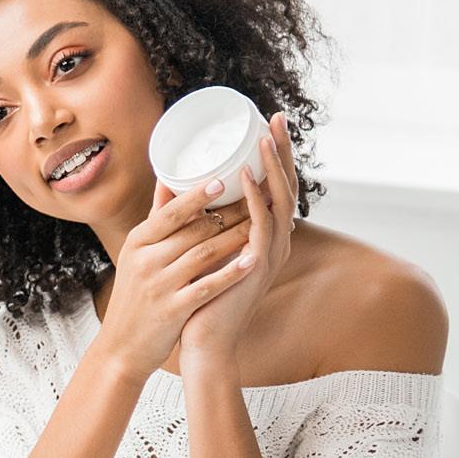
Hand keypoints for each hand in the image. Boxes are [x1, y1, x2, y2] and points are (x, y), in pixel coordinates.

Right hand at [89, 173, 256, 384]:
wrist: (122, 346)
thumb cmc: (135, 296)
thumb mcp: (136, 255)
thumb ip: (156, 220)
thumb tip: (166, 179)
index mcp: (137, 243)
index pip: (169, 213)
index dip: (196, 196)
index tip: (222, 180)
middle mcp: (145, 261)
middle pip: (193, 231)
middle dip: (229, 213)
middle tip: (256, 198)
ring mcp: (159, 286)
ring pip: (204, 254)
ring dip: (236, 237)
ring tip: (261, 223)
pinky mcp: (173, 310)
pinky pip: (207, 286)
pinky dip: (231, 272)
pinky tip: (252, 260)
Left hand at [179, 110, 297, 365]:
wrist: (203, 340)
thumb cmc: (201, 294)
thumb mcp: (199, 246)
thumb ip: (192, 217)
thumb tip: (170, 183)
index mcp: (265, 235)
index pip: (278, 186)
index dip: (278, 154)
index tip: (271, 121)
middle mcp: (275, 241)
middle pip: (288, 186)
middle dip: (284, 150)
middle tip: (278, 117)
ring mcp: (269, 254)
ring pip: (280, 201)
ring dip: (273, 168)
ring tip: (265, 137)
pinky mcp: (255, 267)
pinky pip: (260, 228)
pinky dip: (254, 201)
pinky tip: (244, 178)